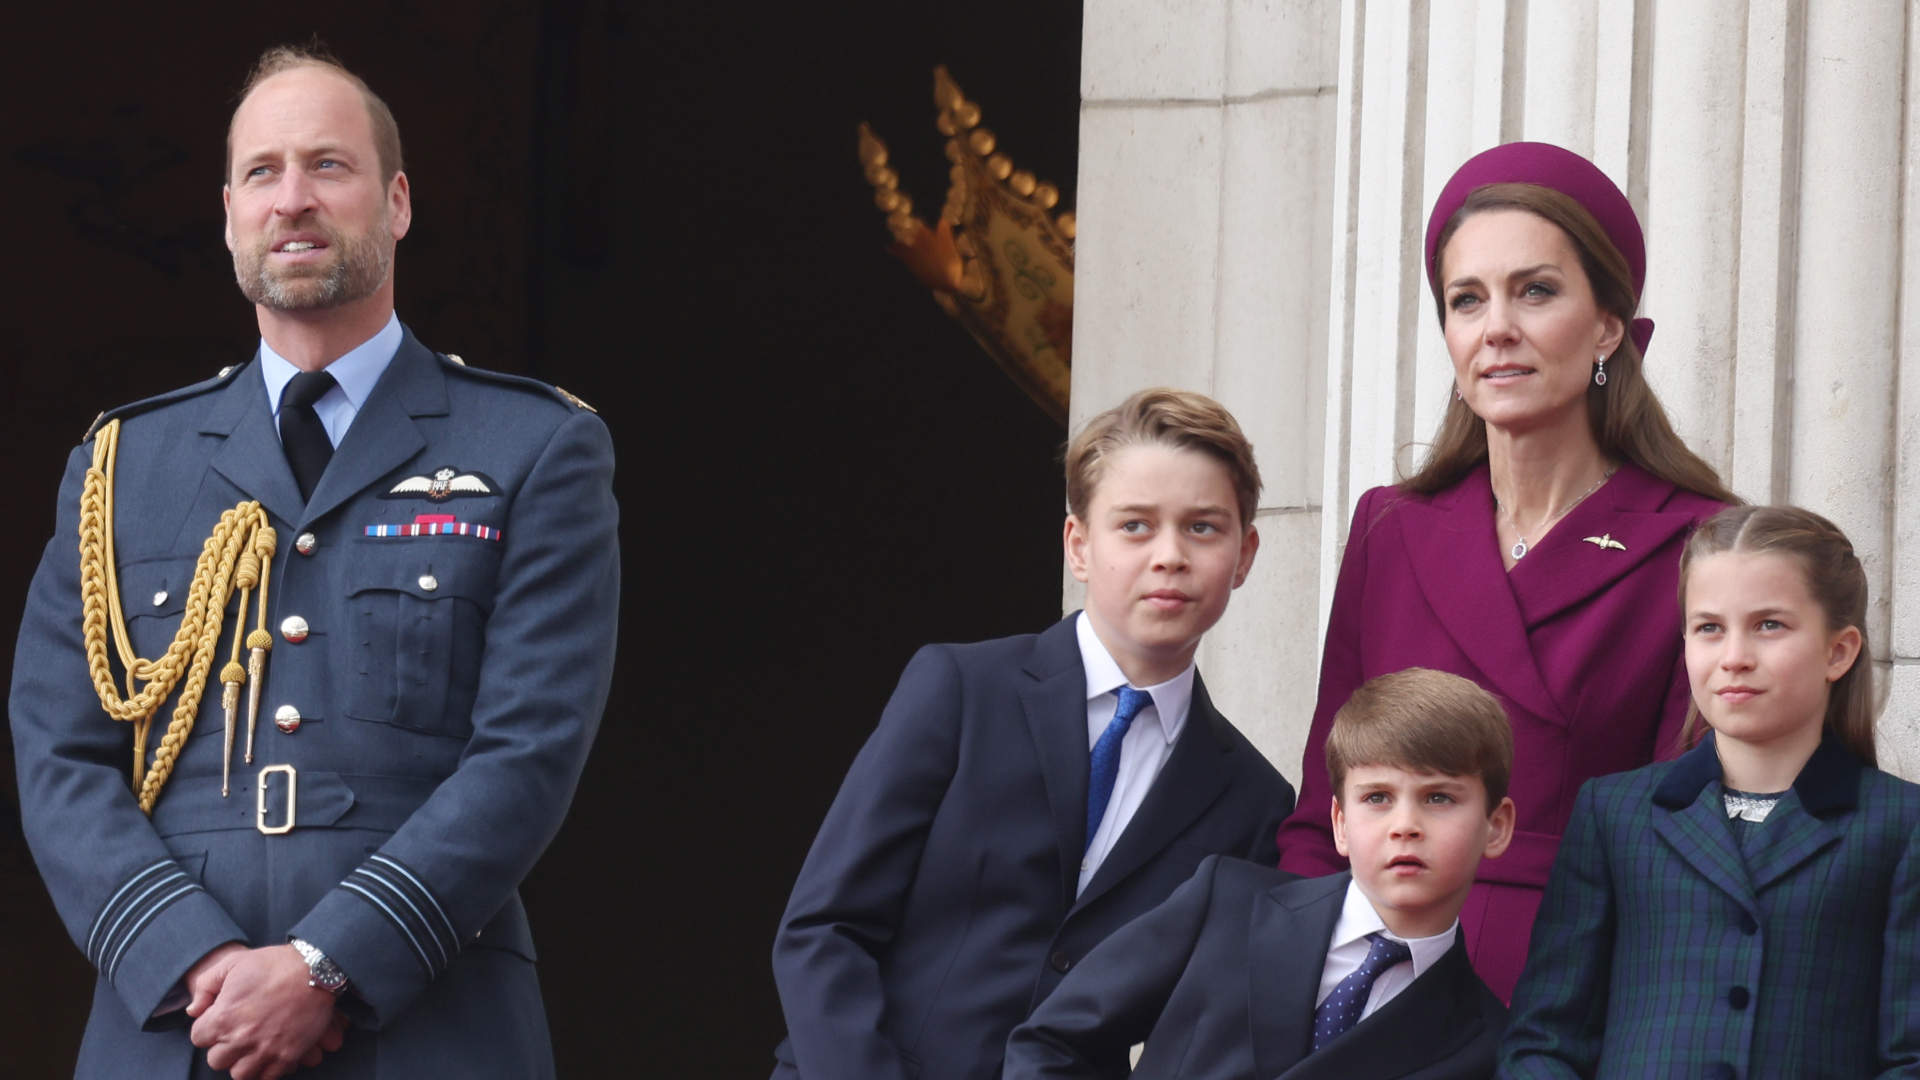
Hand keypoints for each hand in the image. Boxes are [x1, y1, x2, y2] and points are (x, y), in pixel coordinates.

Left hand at [189, 944, 342, 1079]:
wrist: (316, 970)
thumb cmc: (274, 964)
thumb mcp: (233, 963)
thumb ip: (205, 985)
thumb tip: (194, 1010)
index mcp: (223, 1017)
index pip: (198, 1038)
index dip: (209, 1027)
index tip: (222, 1019)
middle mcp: (240, 1038)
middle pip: (216, 1060)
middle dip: (224, 1046)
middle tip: (238, 1033)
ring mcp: (265, 1050)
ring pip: (240, 1074)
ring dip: (243, 1062)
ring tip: (252, 1047)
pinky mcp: (287, 1056)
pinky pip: (267, 1077)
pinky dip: (266, 1068)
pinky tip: (270, 1052)